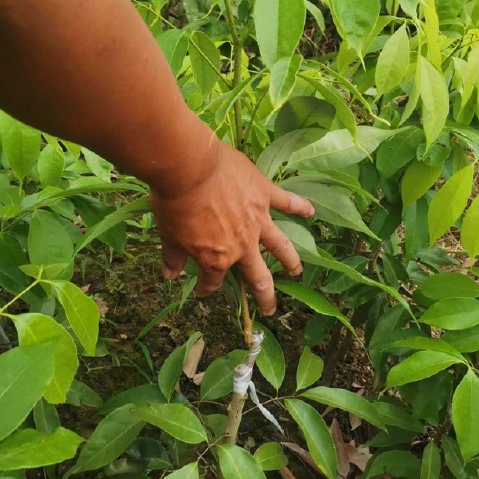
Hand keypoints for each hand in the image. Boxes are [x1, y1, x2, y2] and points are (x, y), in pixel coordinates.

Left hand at [149, 138, 314, 315]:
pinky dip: (300, 207)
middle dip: (265, 297)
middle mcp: (242, 245)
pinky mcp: (265, 195)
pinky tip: (311, 212)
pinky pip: (287, 202)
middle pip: (258, 277)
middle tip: (271, 310)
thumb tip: (170, 275)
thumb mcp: (167, 232)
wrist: (189, 167)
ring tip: (296, 271)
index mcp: (216, 258)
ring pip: (281, 246)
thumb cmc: (174, 202)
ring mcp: (258, 220)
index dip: (208, 287)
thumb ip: (172, 255)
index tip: (203, 291)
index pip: (214, 281)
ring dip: (290, 260)